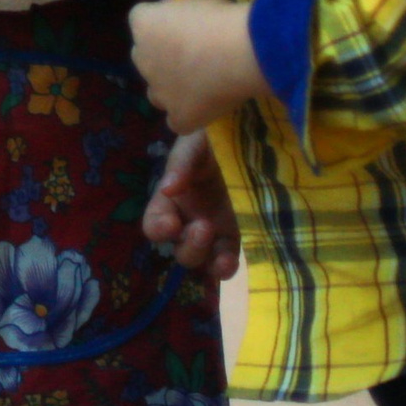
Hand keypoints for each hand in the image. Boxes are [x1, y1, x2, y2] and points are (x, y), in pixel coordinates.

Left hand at [128, 0, 268, 132]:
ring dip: (169, 88)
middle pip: (145, 57)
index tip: (186, 23)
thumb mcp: (197, 1)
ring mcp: (158, 91)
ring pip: (156, 93)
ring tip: (198, 85)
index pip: (142, 20)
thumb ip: (183, 13)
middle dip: (161, 56)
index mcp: (143, 24)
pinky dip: (188, 116)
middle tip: (192, 54)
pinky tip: (206, 109)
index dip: (163, 22)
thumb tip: (184, 21)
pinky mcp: (178, 117)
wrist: (237, 52)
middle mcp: (142, 58)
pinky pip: (177, 121)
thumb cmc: (220, 19)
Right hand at [143, 131, 241, 280]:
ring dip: (206, 258)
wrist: (250, 139)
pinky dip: (224, 267)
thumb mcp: (195, 142)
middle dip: (189, 244)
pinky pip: (225, 261)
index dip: (158, 228)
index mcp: (172, 198)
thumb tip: (168, 189)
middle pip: (178, 248)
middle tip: (204, 226)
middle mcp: (187, 220)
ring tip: (221, 254)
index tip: (171, 223)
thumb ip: (182, 162)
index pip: (154, 224)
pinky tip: (229, 261)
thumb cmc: (215, 137)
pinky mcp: (235, 238)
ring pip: (201, 260)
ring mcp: (212, 232)